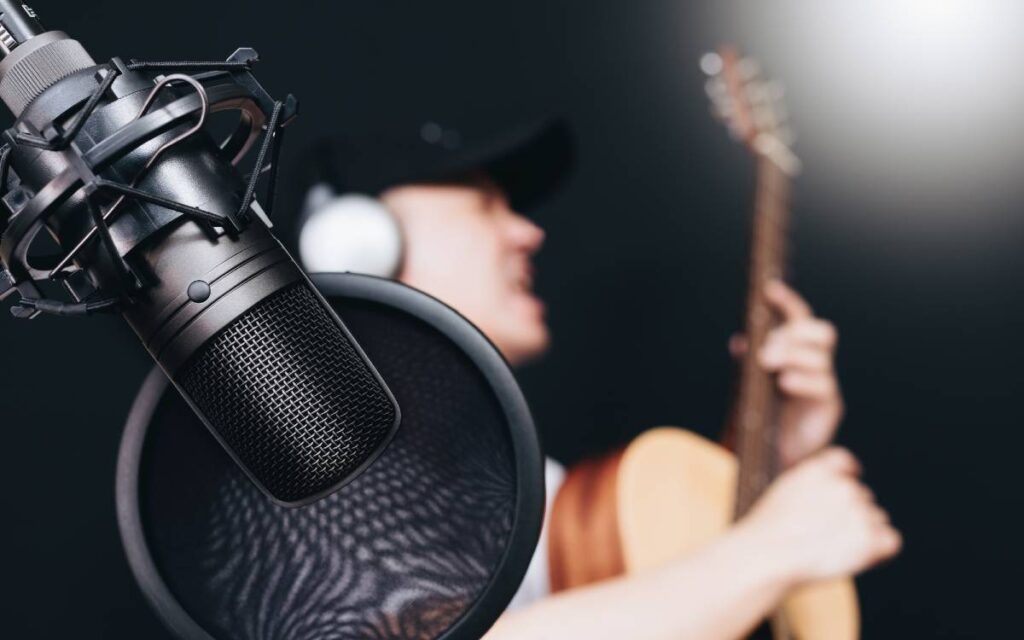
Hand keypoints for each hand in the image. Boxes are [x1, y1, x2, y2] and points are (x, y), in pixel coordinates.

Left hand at [730, 280, 842, 465]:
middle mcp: (814, 365)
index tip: (770, 290)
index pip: (800, 320)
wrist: (774, 456)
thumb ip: (747, 365)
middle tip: (766, 354)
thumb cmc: (763, 417)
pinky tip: (784, 384)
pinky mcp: (829, 406)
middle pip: (822, 332)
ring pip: (820, 357)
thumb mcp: (749, 387)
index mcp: (796, 353)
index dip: (788, 303)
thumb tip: (739, 341)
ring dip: (792, 357)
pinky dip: (801, 380)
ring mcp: (825, 384)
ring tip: (770, 368)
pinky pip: (822, 384)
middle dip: (794, 336)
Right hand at [738, 447, 900, 585]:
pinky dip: (880, 550)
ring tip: (833, 549)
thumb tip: (832, 490)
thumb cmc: (769, 530)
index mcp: (820, 470)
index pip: (846, 462)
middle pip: (863, 497)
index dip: (848, 476)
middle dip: (851, 514)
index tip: (844, 491)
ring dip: (864, 533)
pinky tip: (860, 557)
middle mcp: (844, 486)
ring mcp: (859, 512)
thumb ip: (813, 483)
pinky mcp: (870, 539)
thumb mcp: (785, 491)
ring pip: (877, 519)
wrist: (770, 554)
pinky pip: (891, 541)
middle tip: (826, 535)